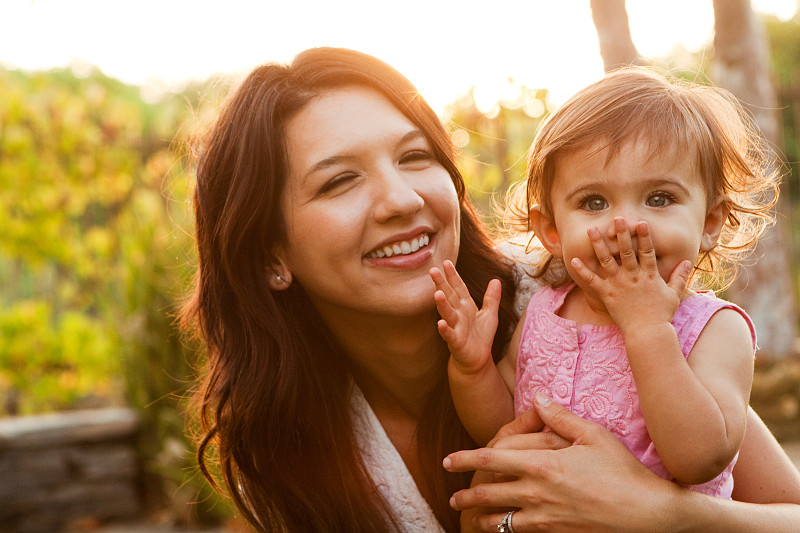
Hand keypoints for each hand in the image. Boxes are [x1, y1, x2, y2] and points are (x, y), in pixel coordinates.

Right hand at [430, 260, 499, 373]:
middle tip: (432, 271)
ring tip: (437, 293)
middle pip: (449, 297)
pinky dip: (445, 330)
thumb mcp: (490, 315)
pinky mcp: (455, 342)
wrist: (476, 360)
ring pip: (447, 314)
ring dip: (442, 304)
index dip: (453, 276)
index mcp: (465, 306)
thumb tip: (496, 280)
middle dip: (441, 284)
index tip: (445, 262)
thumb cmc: (480, 337)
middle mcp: (458, 314)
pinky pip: (449, 335)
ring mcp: (455, 327)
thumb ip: (492, 298)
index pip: (458, 288)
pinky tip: (440, 323)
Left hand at [443, 394, 681, 531]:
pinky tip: (504, 530)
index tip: (448, 460)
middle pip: (488, 494)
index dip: (465, 459)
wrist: (647, 515)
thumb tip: (537, 399)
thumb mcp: (593, 435)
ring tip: (470, 517)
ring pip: (501, 520)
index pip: (491, 459)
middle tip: (453, 497)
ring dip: (481, 519)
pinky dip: (508, 532)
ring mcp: (546, 517)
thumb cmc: (622, 470)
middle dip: (466, 495)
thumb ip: (560, 416)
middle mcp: (538, 492)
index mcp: (542, 464)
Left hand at [570, 219, 690, 332]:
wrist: (648, 333)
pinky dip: (583, 271)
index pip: (647, 251)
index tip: (640, 222)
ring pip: (606, 260)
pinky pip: (592, 281)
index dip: (644, 236)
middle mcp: (632, 277)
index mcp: (649, 275)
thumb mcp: (674, 294)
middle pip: (625, 251)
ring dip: (598, 244)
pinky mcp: (607, 294)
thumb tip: (687, 262)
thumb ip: (680, 276)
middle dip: (621, 233)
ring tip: (591, 230)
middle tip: (616, 218)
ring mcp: (618, 285)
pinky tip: (574, 260)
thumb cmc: (662, 314)